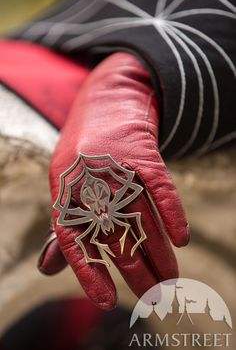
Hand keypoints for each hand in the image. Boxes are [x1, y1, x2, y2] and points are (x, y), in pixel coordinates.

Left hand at [38, 52, 188, 309]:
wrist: (108, 99)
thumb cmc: (85, 150)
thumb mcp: (66, 183)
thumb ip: (63, 225)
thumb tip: (47, 268)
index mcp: (64, 188)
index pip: (73, 239)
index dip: (89, 272)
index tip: (106, 301)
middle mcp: (88, 178)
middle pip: (113, 234)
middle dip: (136, 270)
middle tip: (155, 296)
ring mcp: (116, 164)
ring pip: (141, 217)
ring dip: (158, 251)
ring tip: (171, 276)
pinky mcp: (143, 152)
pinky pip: (161, 188)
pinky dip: (173, 213)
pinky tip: (182, 238)